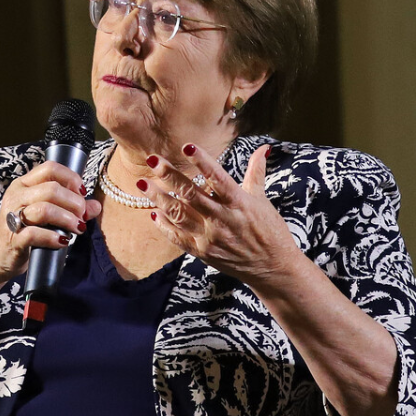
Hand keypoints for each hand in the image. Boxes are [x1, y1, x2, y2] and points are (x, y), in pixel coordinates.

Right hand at [0, 161, 102, 282]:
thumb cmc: (23, 231)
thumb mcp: (45, 216)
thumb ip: (70, 208)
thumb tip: (96, 206)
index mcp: (24, 185)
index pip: (50, 168)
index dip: (71, 178)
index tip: (82, 192)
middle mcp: (16, 196)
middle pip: (51, 189)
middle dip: (74, 203)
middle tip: (82, 216)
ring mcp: (12, 217)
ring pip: (44, 209)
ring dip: (66, 219)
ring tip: (77, 228)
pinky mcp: (13, 238)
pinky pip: (34, 234)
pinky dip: (53, 238)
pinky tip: (63, 241)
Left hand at [138, 143, 301, 286]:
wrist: (273, 268)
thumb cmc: (270, 231)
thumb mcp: (263, 200)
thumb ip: (256, 172)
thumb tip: (264, 148)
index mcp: (239, 203)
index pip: (218, 178)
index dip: (202, 161)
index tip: (187, 146)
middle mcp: (222, 219)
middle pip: (191, 194)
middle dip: (170, 176)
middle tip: (153, 160)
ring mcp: (210, 237)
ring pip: (179, 215)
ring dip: (159, 198)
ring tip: (143, 184)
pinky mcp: (203, 252)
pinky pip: (178, 238)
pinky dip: (164, 226)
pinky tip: (154, 213)